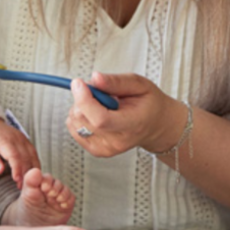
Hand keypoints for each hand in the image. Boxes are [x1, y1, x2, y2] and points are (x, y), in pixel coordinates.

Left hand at [0, 117, 40, 187]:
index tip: (17, 180)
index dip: (17, 169)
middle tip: (21, 187)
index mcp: (4, 140)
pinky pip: (34, 153)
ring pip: (32, 156)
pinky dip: (35, 164)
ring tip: (27, 183)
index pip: (14, 156)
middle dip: (25, 173)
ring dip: (31, 170)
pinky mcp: (26, 141)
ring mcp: (23, 139)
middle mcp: (16, 139)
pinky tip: (32, 174)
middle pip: (25, 158)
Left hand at [67, 72, 184, 157]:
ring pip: (75, 124)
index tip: (79, 83)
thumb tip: (95, 78)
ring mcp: (106, 148)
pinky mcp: (97, 150)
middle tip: (100, 92)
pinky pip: (74, 130)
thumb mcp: (140, 85)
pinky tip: (94, 112)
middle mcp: (118, 141)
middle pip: (84, 119)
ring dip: (81, 107)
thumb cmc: (149, 105)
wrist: (156, 125)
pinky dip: (79, 117)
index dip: (84, 99)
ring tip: (101, 104)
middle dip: (83, 98)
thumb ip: (117, 81)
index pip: (101, 119)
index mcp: (133, 125)